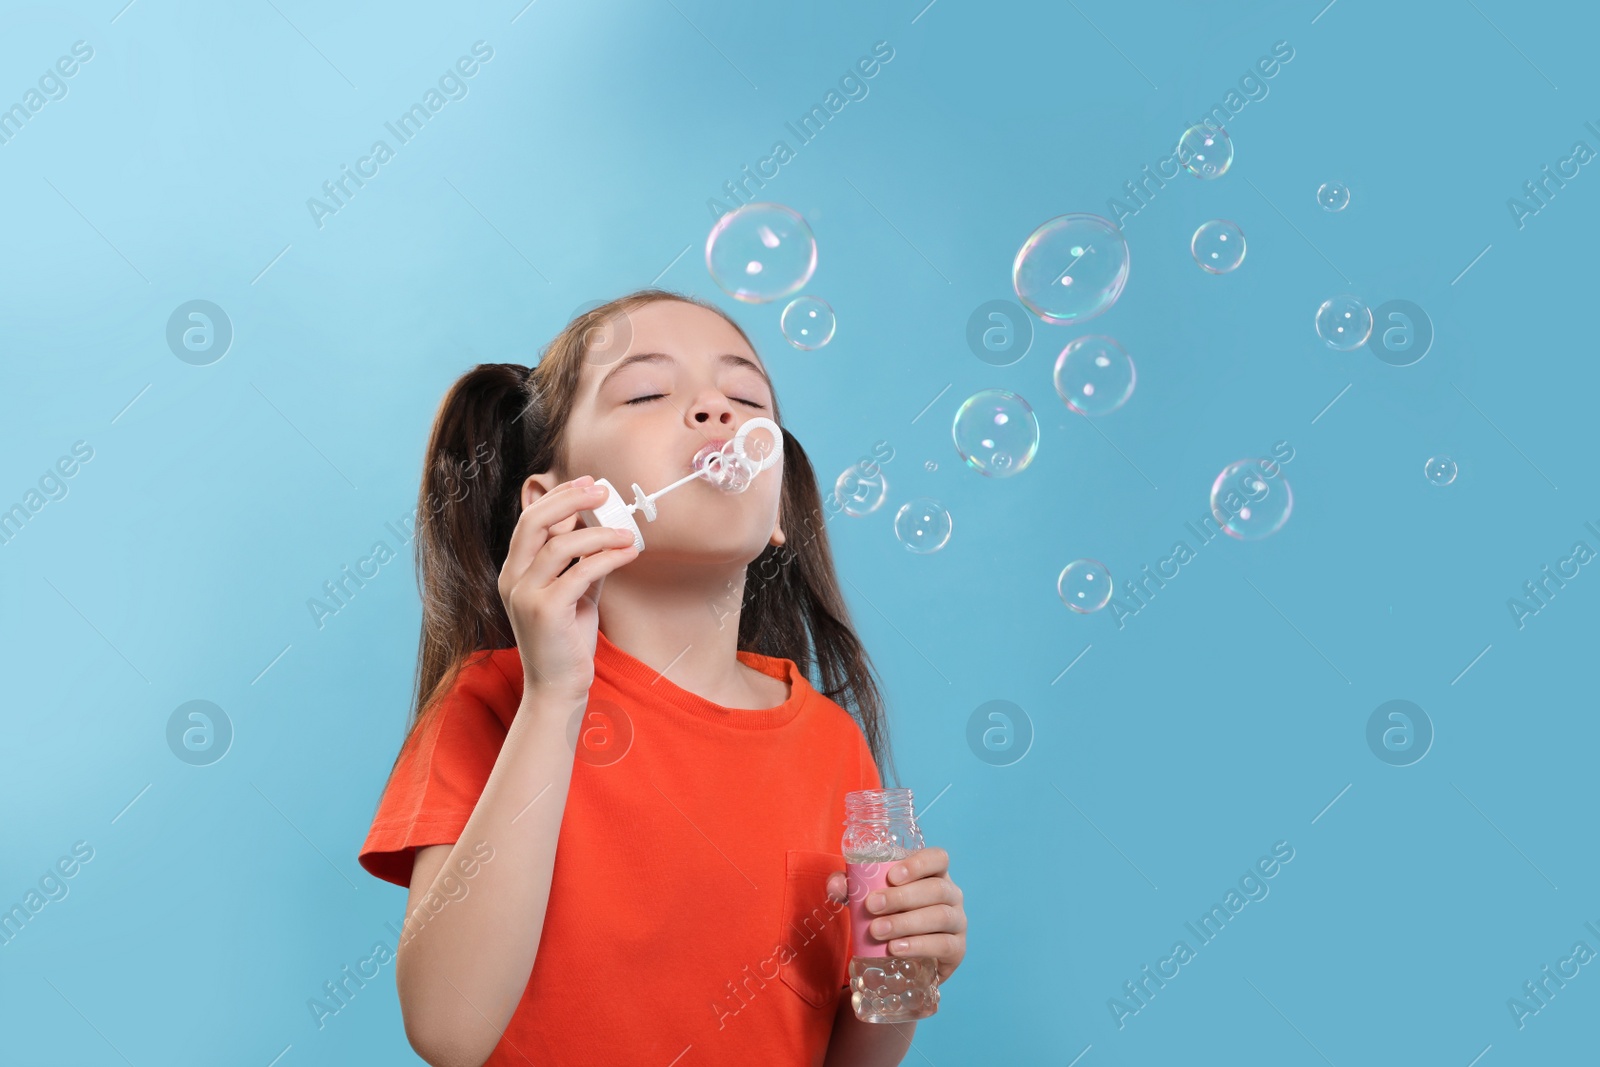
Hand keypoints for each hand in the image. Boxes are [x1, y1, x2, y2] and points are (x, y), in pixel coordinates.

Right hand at [497, 475, 638, 701]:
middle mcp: (512, 579)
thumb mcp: (575, 594)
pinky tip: (629, 553)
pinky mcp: (545, 611)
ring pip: (560, 545)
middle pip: (534, 522)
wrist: (558, 688)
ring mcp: (524, 595)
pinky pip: (581, 572)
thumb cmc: (567, 641)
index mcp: (514, 572)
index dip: (558, 496)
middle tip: (602, 491)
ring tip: (627, 534)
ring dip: (599, 533)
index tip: (587, 483)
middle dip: (570, 499)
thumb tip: (606, 531)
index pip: (530, 521)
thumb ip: (583, 563)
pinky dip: (608, 557)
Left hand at [827, 846, 965, 983]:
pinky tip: (896, 949)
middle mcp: (951, 894)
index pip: (938, 858)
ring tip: (878, 931)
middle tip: (872, 906)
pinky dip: (919, 946)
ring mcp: (958, 921)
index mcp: (933, 874)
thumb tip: (835, 886)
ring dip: (907, 923)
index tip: (892, 876)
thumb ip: (851, 888)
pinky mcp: (958, 949)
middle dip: (901, 897)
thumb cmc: (890, 916)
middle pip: (936, 889)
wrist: (904, 956)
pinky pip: (944, 945)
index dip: (918, 864)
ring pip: (940, 916)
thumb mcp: (869, 898)